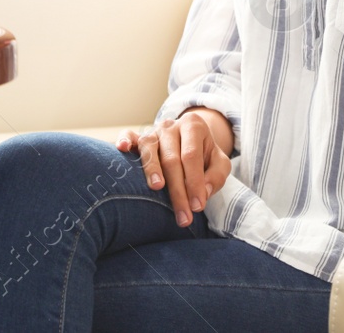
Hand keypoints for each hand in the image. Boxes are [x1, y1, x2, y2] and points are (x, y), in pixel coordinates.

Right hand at [117, 111, 231, 227]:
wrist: (191, 138)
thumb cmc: (205, 155)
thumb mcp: (220, 162)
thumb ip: (217, 175)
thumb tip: (203, 192)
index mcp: (193, 126)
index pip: (192, 156)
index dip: (194, 182)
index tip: (197, 207)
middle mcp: (171, 126)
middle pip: (171, 159)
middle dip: (177, 190)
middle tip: (183, 217)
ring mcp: (153, 130)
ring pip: (149, 149)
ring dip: (152, 169)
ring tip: (157, 188)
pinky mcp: (138, 136)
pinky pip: (129, 135)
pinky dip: (124, 140)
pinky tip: (123, 149)